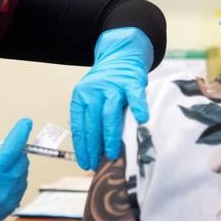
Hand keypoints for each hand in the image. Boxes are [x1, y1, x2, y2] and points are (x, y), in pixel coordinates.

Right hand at [0, 118, 31, 220]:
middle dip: (17, 149)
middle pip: (21, 160)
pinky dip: (17, 177)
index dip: (20, 133)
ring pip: (23, 173)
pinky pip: (21, 186)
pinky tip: (4, 177)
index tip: (26, 122)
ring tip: (2, 162)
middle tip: (7, 145)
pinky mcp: (11, 206)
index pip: (12, 149)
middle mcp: (3, 188)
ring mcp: (9, 199)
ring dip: (17, 163)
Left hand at [70, 27, 152, 170]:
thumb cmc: (106, 85)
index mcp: (81, 96)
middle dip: (93, 147)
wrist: (120, 56)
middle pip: (92, 123)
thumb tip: (92, 151)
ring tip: (112, 153)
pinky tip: (142, 119)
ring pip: (109, 114)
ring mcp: (113, 86)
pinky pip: (134, 96)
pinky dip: (138, 107)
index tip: (85, 162)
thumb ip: (91, 120)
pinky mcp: (131, 82)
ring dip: (110, 136)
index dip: (81, 146)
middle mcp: (94, 91)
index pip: (79, 126)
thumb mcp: (91, 98)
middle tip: (97, 164)